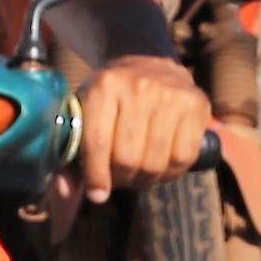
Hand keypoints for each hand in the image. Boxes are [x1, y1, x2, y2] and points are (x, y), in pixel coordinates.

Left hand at [69, 49, 210, 203]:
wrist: (151, 65)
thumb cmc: (111, 98)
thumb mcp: (87, 112)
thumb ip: (72, 150)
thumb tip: (65, 190)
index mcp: (104, 85)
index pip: (98, 142)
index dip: (96, 175)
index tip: (97, 194)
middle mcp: (138, 86)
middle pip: (128, 158)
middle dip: (121, 179)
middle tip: (120, 179)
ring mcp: (170, 94)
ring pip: (155, 163)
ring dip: (145, 180)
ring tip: (138, 175)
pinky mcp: (196, 104)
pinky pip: (184, 157)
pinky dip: (171, 174)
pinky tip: (161, 168)